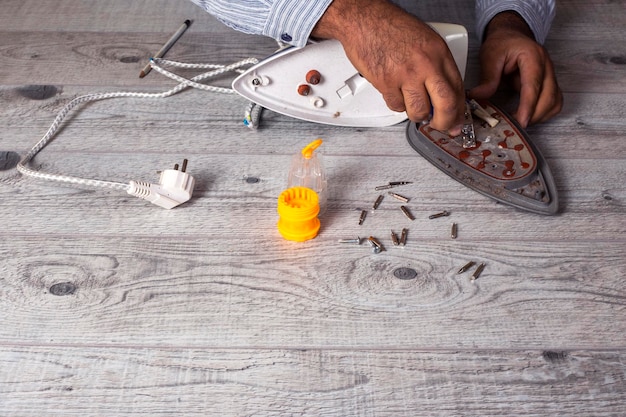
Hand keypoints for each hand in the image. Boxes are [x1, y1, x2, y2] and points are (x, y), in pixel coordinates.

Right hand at [313, 0, 464, 133]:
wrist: (365, 21)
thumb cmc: (391, 28)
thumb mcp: (425, 41)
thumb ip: (436, 66)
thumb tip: (443, 94)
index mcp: (439, 52)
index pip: (458, 89)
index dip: (459, 110)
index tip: (456, 119)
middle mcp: (425, 64)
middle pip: (445, 105)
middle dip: (445, 122)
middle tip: (440, 126)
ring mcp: (406, 74)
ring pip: (419, 111)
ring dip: (417, 115)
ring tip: (413, 107)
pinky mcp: (386, 82)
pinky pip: (396, 106)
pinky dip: (397, 105)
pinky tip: (395, 93)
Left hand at [469, 12, 562, 126]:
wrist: (511, 34)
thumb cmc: (502, 43)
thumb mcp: (490, 56)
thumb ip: (487, 78)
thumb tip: (478, 97)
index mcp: (533, 57)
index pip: (534, 86)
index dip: (528, 106)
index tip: (522, 121)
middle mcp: (546, 66)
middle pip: (549, 97)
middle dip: (534, 115)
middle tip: (516, 124)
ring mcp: (550, 75)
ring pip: (555, 102)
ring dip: (540, 116)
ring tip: (520, 120)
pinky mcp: (549, 83)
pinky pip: (553, 103)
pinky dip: (544, 113)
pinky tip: (528, 115)